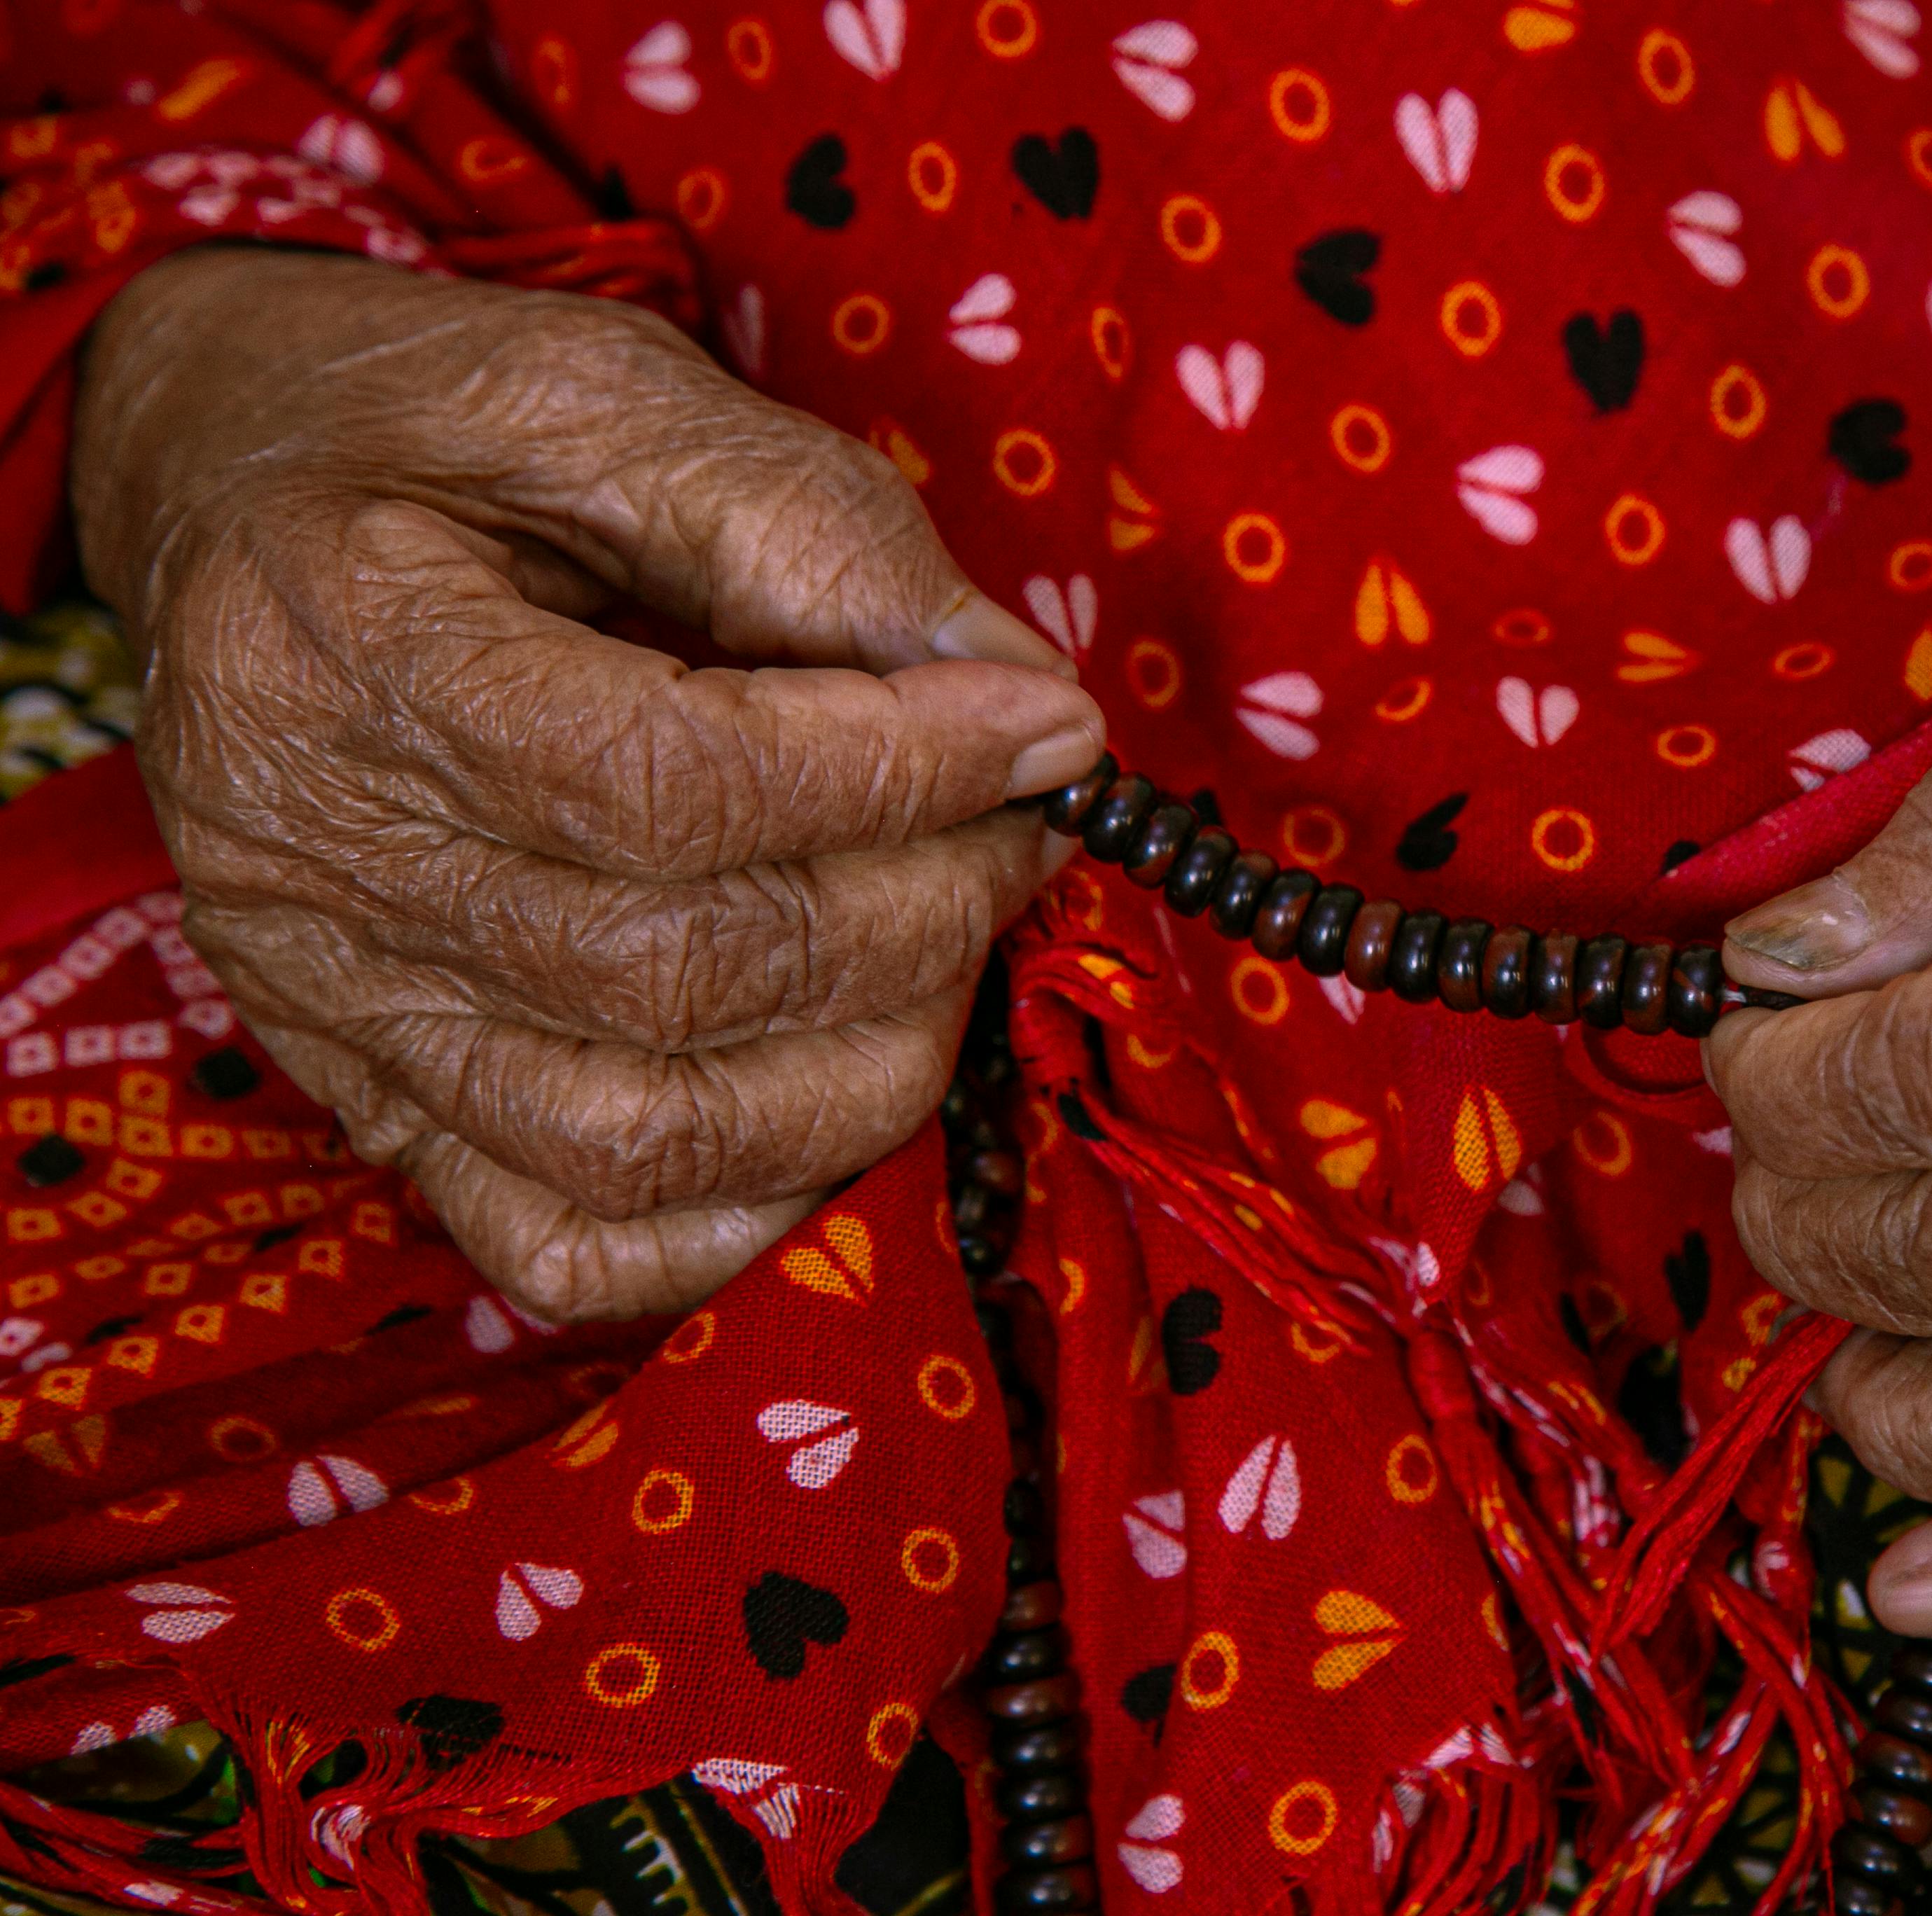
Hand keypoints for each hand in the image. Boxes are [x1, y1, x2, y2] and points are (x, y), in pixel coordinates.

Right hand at [70, 249, 1101, 1319]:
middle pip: (670, 970)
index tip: (1049, 731)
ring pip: (641, 1134)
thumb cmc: (434, 421)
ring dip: (866, 1067)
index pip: (660, 781)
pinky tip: (838, 1090)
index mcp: (339, 644)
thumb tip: (1021, 696)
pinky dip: (740, 1212)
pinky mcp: (369, 1090)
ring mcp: (328, 1003)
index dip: (895, 775)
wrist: (231, 483)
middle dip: (914, 913)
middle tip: (1020, 831)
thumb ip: (820, 535)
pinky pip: (565, 1239)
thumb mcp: (620, 397)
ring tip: (953, 939)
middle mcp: (304, 859)